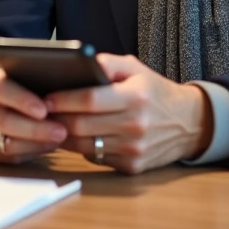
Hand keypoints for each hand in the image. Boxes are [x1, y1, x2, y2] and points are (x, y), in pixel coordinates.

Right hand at [0, 68, 66, 163]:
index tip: (44, 110)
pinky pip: (9, 157)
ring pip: (6, 144)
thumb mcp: (23, 78)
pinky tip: (47, 146)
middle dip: (35, 129)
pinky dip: (31, 152)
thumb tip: (63, 96)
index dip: (22, 100)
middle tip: (61, 131)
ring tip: (58, 140)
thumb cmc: (18, 87)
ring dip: (36, 144)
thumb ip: (35, 83)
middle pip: (3, 121)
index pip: (0, 89)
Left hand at [48, 54, 211, 174]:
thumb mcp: (136, 69)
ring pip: (83, 146)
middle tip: (41, 111)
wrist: (188, 123)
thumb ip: (107, 63)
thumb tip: (78, 61)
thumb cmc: (154, 91)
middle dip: (57, 118)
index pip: (90, 100)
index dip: (64, 99)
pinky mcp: (131, 166)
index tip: (46, 97)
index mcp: (135, 97)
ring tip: (52, 123)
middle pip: (81, 126)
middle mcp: (135, 126)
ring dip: (63, 135)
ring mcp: (133, 149)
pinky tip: (74, 136)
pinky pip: (95, 157)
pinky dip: (81, 147)